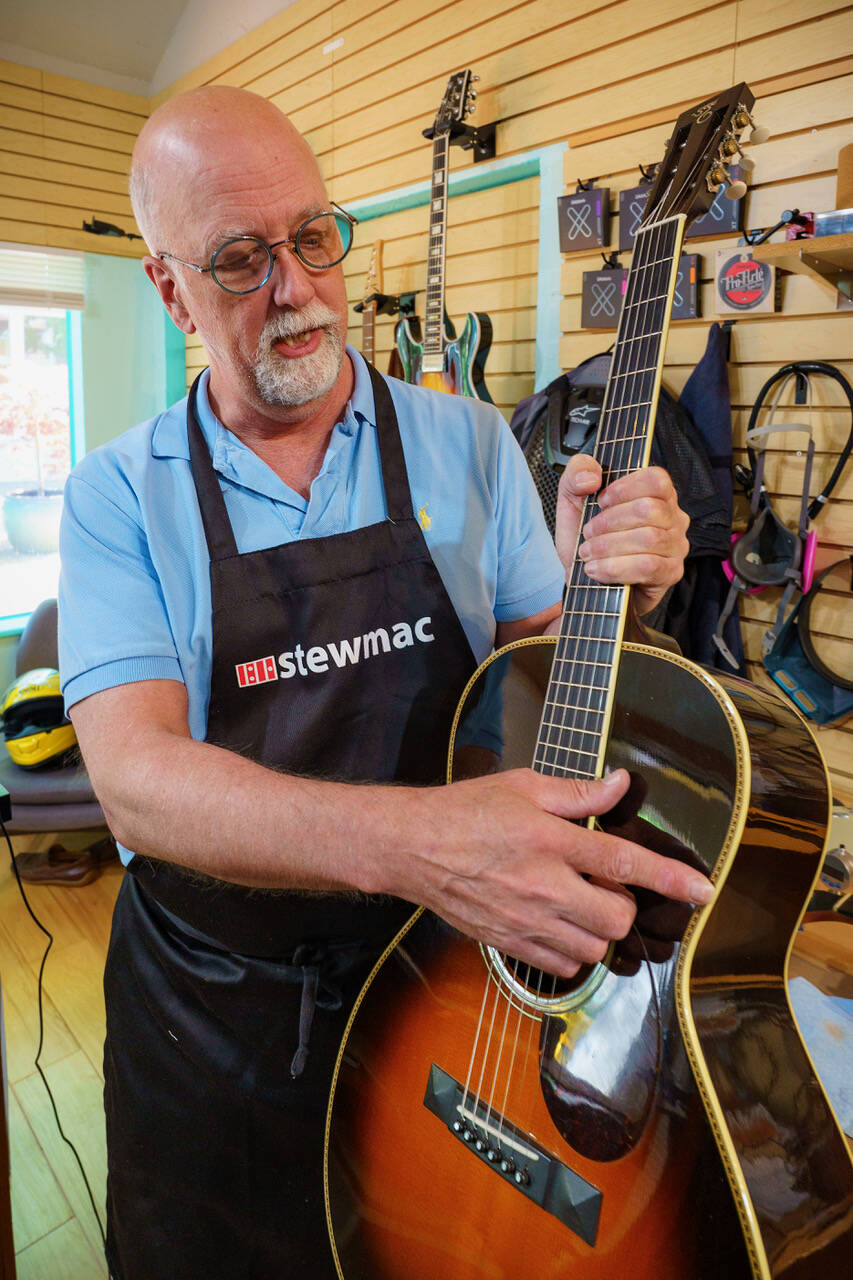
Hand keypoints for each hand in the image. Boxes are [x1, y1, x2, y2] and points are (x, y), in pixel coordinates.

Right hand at [395, 768, 713, 978]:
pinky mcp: (509, 943)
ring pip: (593, 949)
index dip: (670, 878)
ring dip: (598, 930)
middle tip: (604, 886)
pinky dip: (572, 951)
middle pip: (616, 918)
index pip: (624, 862)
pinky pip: (563, 965)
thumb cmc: (465, 810)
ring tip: (577, 904)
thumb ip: (578, 792)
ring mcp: (525, 920)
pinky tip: (557, 924)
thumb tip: (620, 784)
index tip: (704, 890)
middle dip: (623, 906)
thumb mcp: (524, 786)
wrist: (412, 847)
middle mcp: (543, 885)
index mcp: (551, 839)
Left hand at [554, 455, 689, 616]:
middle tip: (587, 534)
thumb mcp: (572, 499)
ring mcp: (675, 546)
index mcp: (656, 494)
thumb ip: (576, 473)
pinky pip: (648, 566)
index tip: (600, 501)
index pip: (656, 479)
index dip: (624, 488)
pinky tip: (597, 569)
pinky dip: (616, 568)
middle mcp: (672, 517)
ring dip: (609, 546)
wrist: (584, 579)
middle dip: (609, 522)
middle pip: (649, 510)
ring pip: (649, 539)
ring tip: (588, 553)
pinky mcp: (670, 573)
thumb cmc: (586, 538)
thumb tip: (592, 476)